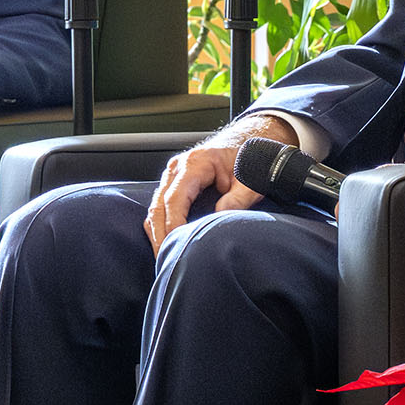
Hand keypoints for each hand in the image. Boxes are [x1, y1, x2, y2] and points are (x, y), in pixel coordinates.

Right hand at [146, 113, 298, 250]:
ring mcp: (172, 176)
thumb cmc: (247, 160)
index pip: (174, 199)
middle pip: (158, 206)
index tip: (176, 244)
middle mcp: (178, 169)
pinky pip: (159, 208)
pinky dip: (160, 227)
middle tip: (166, 261)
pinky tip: (166, 245)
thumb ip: (238, 199)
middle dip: (161, 236)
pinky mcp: (173, 185)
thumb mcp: (249, 181)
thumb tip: (221, 217)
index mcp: (195, 164)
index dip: (173, 224)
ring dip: (157, 234)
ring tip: (164, 259)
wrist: (246, 144)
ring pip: (155, 209)